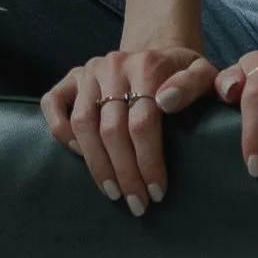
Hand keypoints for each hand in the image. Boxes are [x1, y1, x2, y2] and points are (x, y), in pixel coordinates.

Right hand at [39, 42, 212, 213]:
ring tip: (113, 193)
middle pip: (112, 129)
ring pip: (83, 124)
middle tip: (137, 203)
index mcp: (147, 64)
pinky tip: (81, 157)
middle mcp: (114, 65)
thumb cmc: (182, 76)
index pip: (143, 122)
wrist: (158, 53)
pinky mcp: (71, 77)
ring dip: (97, 164)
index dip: (149, 161)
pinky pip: (53, 104)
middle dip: (125, 173)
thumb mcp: (204, 76)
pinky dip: (61, 132)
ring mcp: (89, 71)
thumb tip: (168, 101)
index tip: (157, 192)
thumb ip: (201, 85)